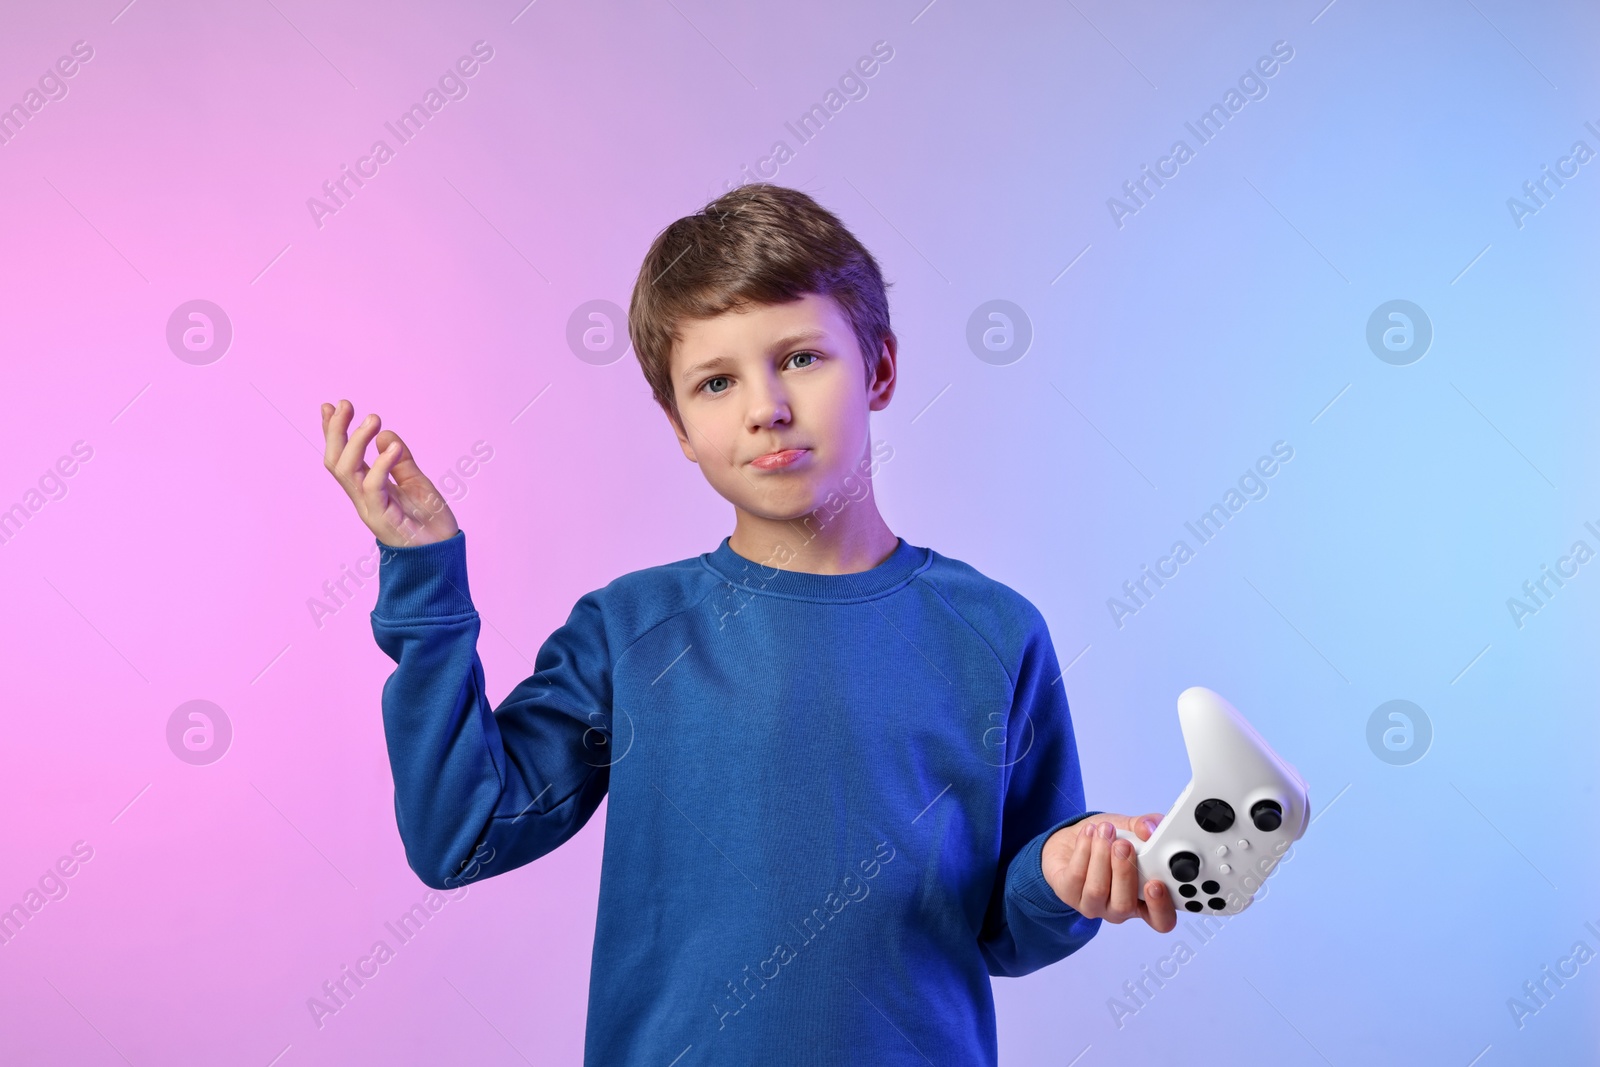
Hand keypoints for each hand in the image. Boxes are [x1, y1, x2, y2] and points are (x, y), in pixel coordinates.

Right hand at [320, 399, 459, 548]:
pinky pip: (373, 488)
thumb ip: (400, 461)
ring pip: (347, 471)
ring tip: (373, 419)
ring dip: (355, 441)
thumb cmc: (430, 522)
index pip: (343, 456)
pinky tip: (391, 446)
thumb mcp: (417, 482)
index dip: (333, 432)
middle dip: (336, 431)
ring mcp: (370, 508)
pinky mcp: (382, 519)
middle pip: (336, 461)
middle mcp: (363, 497)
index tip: (331, 405)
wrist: (445, 553)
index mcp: (368, 488)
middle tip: (345, 404)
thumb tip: (384, 434)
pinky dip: (380, 465)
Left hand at [1041, 812, 1177, 932]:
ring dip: (1102, 856)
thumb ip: (1147, 826)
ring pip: (1097, 890)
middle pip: (1124, 905)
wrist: (1073, 840)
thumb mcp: (1133, 830)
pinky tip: (1088, 833)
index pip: (1160, 920)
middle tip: (1123, 845)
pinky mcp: (1067, 894)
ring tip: (1105, 831)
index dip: (1160, 908)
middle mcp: (1118, 908)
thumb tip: (1149, 829)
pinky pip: (1076, 876)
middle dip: (1124, 872)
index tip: (1155, 884)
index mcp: (1144, 901)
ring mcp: (1092, 905)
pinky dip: (1084, 849)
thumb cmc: (1109, 842)